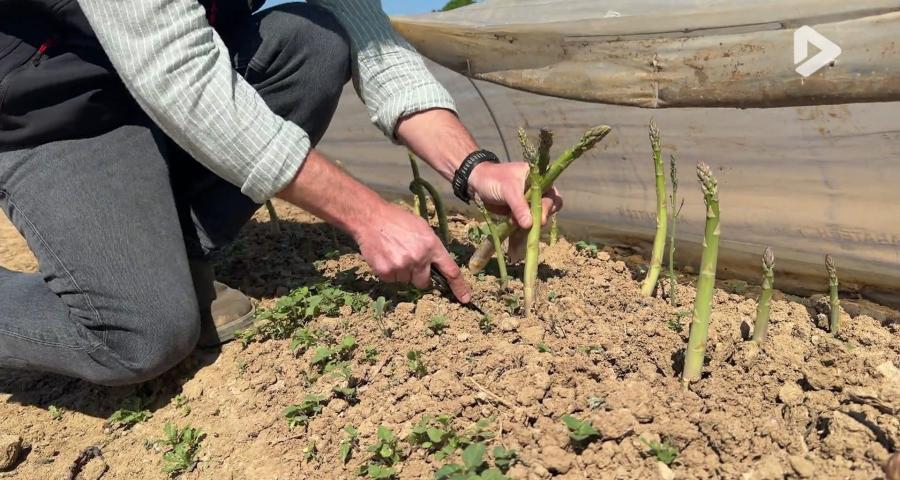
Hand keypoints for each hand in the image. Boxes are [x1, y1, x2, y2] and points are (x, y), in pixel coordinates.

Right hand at [354, 202, 470, 301]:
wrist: (371, 218)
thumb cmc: (398, 220)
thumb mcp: (422, 228)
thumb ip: (432, 247)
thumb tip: (437, 264)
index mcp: (432, 246)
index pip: (451, 271)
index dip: (459, 287)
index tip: (465, 299)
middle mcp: (419, 258)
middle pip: (424, 283)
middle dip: (418, 276)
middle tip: (409, 261)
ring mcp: (402, 266)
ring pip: (406, 282)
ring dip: (402, 273)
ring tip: (394, 254)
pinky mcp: (386, 272)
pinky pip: (391, 281)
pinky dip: (389, 273)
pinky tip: (385, 257)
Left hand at [468, 161, 562, 258]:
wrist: (476, 182)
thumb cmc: (493, 179)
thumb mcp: (508, 190)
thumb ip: (519, 206)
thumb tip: (530, 224)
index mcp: (539, 180)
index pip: (552, 195)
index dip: (548, 208)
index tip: (539, 219)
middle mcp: (537, 192)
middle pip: (547, 210)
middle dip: (538, 220)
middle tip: (528, 228)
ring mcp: (528, 204)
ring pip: (536, 220)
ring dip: (529, 230)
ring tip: (516, 234)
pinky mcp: (519, 215)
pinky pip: (524, 227)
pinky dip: (520, 236)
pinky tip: (515, 250)